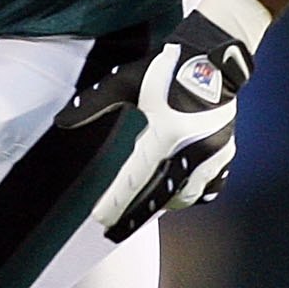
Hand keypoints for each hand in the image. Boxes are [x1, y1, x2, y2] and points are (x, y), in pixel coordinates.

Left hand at [55, 0, 268, 241]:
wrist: (216, 57)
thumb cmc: (168, 68)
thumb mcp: (126, 81)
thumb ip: (94, 103)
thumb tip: (62, 122)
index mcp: (167, 133)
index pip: (135, 178)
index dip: (116, 201)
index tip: (100, 219)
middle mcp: (192, 149)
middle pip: (160, 196)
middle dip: (136, 215)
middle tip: (115, 230)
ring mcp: (213, 154)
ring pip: (187, 195)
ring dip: (165, 205)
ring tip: (147, 209)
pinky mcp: (226, 153)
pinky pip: (211, 187)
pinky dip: (194, 195)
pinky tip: (182, 195)